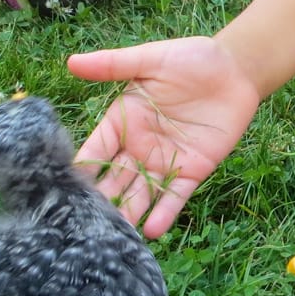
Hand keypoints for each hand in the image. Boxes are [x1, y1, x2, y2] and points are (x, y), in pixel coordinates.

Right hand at [70, 36, 261, 238]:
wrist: (235, 69)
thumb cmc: (191, 59)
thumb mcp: (151, 59)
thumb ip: (114, 65)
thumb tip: (72, 62)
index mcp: (122, 122)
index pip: (95, 150)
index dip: (81, 169)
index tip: (59, 191)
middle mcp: (138, 146)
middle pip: (114, 179)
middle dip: (100, 201)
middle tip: (81, 226)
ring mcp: (164, 161)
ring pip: (141, 193)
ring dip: (129, 213)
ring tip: (114, 236)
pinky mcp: (193, 169)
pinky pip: (176, 195)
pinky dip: (165, 212)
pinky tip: (152, 231)